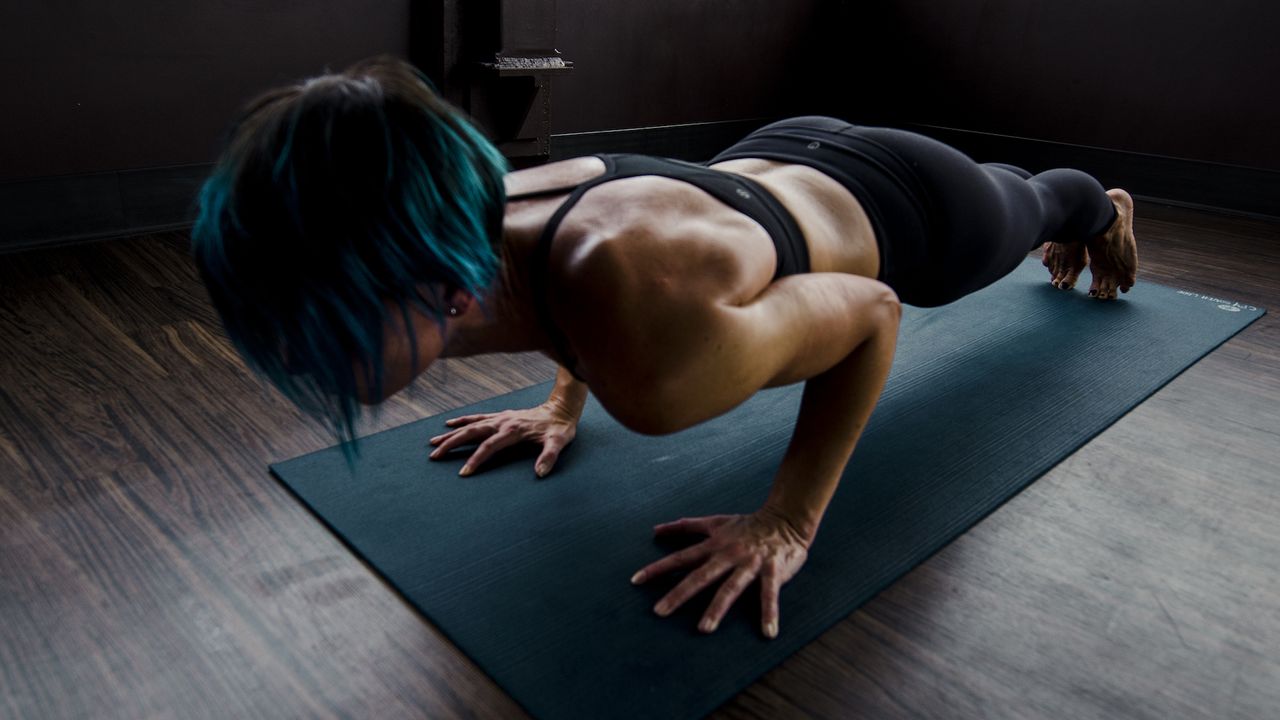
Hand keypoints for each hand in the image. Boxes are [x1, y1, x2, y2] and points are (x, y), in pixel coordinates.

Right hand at [427, 402, 577, 476]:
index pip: (489, 447)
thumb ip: (549, 457)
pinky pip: (476, 417)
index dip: (476, 459)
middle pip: (471, 433)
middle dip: (451, 444)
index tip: (463, 473)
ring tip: (433, 442)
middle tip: (434, 455)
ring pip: (469, 425)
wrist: (561, 408)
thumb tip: (540, 473)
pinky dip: (462, 420)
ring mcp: (500, 418)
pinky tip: (449, 424)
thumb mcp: (559, 442)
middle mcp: (502, 422)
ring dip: (451, 433)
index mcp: (513, 431)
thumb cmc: (560, 428)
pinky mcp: (501, 416)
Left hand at [630, 507, 810, 638]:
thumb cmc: (747, 525)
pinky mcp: (773, 571)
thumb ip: (686, 526)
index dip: (657, 568)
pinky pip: (769, 594)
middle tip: (659, 612)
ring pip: (730, 588)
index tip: (635, 581)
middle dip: (679, 594)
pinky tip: (768, 633)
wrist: (786, 519)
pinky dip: (770, 613)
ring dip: (717, 608)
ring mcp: (750, 563)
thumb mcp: (715, 522)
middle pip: (699, 576)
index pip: (680, 558)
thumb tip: (656, 529)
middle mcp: (728, 554)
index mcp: (714, 545)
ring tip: (703, 629)